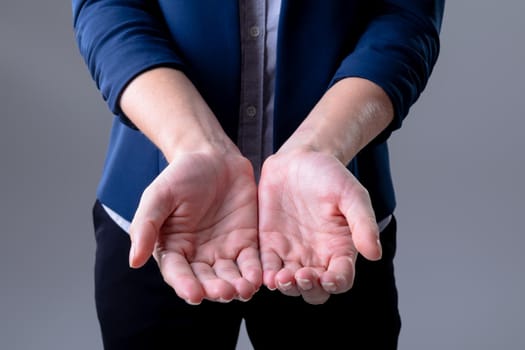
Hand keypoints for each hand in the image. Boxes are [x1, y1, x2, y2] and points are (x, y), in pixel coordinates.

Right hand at [128, 151, 261, 304]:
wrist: (213, 157)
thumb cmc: (181, 175)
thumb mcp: (159, 196)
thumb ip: (146, 226)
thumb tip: (133, 261)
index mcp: (173, 248)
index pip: (177, 273)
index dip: (185, 285)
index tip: (193, 294)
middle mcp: (198, 256)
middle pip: (206, 280)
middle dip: (215, 289)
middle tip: (225, 293)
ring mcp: (223, 251)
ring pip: (230, 276)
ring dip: (237, 286)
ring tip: (244, 289)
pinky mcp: (246, 243)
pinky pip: (251, 262)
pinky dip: (255, 271)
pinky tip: (259, 277)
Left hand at [258, 150, 381, 303]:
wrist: (299, 159)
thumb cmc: (330, 175)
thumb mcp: (352, 194)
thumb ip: (363, 223)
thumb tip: (375, 254)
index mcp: (340, 249)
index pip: (341, 278)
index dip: (336, 283)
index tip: (329, 278)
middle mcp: (316, 257)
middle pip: (314, 289)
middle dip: (309, 289)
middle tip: (302, 276)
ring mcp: (292, 253)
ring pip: (290, 284)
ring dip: (286, 286)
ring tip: (282, 278)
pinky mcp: (270, 245)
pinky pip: (267, 268)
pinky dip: (266, 276)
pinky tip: (265, 275)